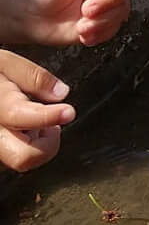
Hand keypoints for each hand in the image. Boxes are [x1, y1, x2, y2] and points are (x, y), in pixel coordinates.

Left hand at [0, 0, 139, 46]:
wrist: (26, 13)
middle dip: (108, 1)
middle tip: (87, 9)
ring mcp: (107, 2)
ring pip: (122, 9)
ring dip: (103, 20)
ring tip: (81, 25)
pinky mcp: (102, 21)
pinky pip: (112, 28)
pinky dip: (99, 33)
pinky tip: (83, 33)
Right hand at [0, 49, 71, 171]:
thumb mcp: (3, 62)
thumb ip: (32, 76)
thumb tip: (61, 93)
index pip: (20, 117)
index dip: (50, 116)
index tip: (68, 111)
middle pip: (24, 158)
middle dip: (47, 144)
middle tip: (52, 125)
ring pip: (19, 162)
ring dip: (34, 145)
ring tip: (30, 123)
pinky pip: (10, 161)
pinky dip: (22, 148)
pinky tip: (19, 131)